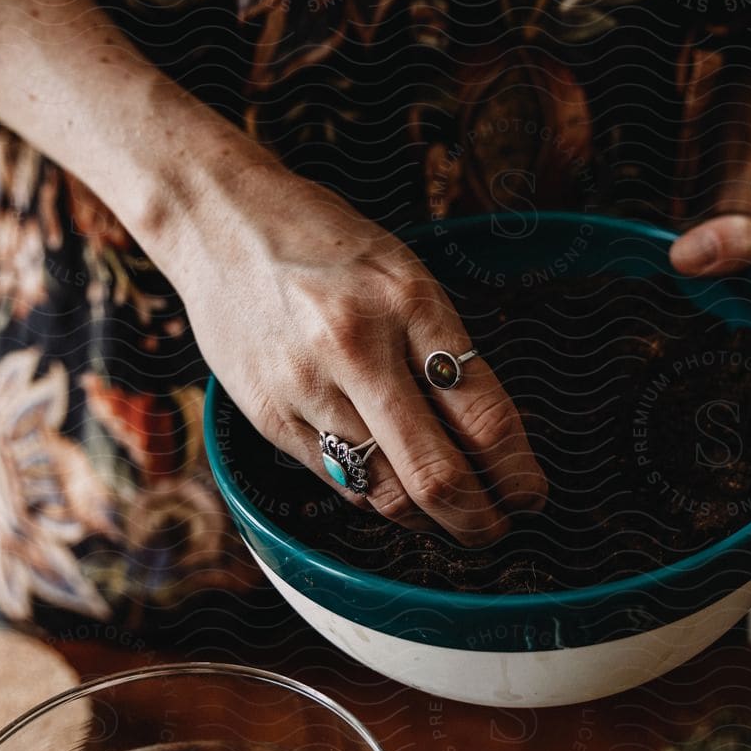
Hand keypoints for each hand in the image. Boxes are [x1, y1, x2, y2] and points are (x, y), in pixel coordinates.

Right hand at [0, 0, 545, 544]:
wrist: (219, 221)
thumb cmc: (325, 244)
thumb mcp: (402, 272)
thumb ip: (442, 347)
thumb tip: (490, 438)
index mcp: (410, 301)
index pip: (485, 417)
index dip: (518, 474)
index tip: (531, 494)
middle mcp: (359, 347)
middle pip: (438, 474)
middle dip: (481, 520)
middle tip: (499, 529)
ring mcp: (307, 386)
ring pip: (386, 492)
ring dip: (430, 523)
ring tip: (452, 523)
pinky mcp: (268, 415)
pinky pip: (337, 480)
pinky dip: (375, 498)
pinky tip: (395, 495)